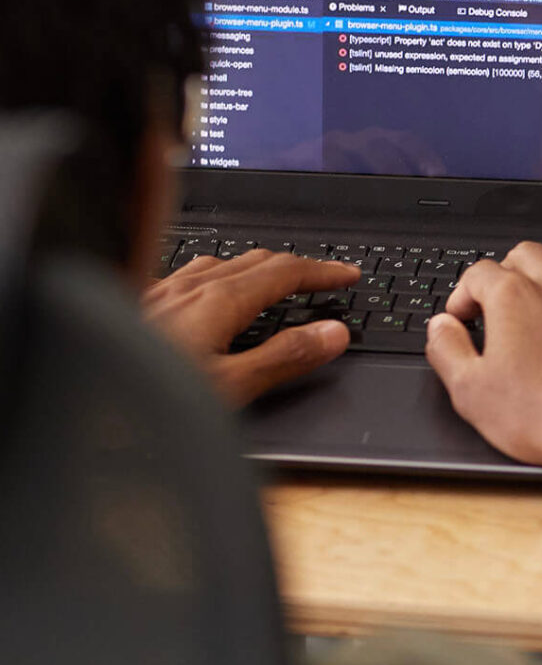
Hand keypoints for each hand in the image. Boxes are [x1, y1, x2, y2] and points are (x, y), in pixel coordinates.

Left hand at [143, 250, 360, 404]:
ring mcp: (154, 294)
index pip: (284, 272)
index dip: (322, 270)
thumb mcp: (228, 390)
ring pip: (213, 265)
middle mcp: (184, 289)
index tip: (348, 274)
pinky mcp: (131, 307)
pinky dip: (209, 281)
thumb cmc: (136, 402)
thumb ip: (283, 358)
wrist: (71, 403)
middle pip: (252, 261)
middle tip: (322, 277)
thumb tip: (331, 333)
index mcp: (216, 302)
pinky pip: (180, 279)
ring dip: (250, 268)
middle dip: (293, 265)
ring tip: (268, 281)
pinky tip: (197, 298)